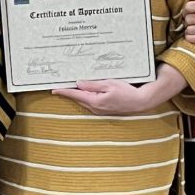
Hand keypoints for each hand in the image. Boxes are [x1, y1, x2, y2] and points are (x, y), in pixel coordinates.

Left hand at [54, 64, 186, 115]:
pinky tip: (85, 91)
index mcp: (95, 101)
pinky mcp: (104, 109)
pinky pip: (91, 102)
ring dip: (77, 94)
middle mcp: (95, 108)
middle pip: (78, 99)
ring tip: (70, 86)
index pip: (75, 95)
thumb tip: (79, 84)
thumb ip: (92, 85)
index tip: (54, 89)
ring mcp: (100, 110)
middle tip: (59, 85)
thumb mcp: (109, 84)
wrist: (140, 101)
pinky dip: (86, 96)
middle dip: (69, 92)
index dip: (64, 92)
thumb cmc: (126, 91)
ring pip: (84, 101)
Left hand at [184, 0, 194, 43]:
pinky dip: (189, 37)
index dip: (186, 9)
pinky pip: (193, 39)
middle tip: (190, 20)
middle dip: (187, 19)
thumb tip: (192, 2)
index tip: (187, 11)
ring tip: (192, 27)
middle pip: (188, 18)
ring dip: (188, 28)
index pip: (189, 7)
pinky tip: (192, 34)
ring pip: (189, 29)